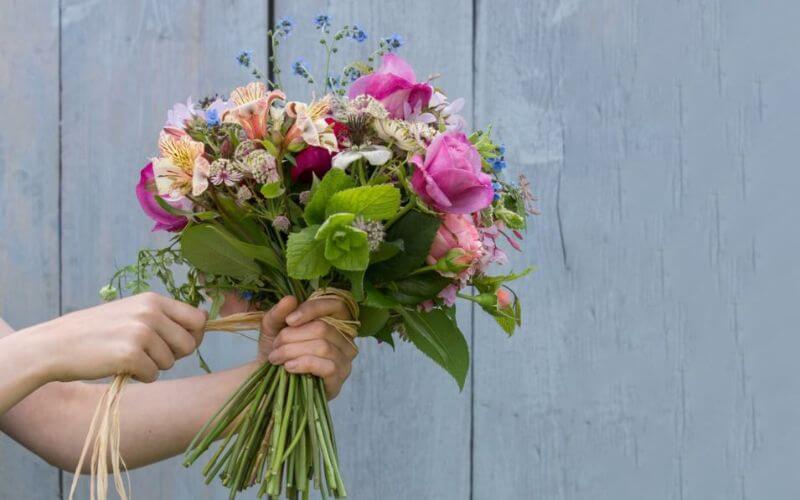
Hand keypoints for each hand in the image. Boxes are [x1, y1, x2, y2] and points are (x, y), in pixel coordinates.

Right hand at [24, 292, 206, 383]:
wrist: (56, 345)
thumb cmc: (97, 332)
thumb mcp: (132, 312)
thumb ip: (164, 316)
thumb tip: (204, 321)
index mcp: (153, 300)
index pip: (198, 319)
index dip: (193, 336)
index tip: (177, 344)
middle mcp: (150, 312)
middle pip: (189, 344)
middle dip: (174, 355)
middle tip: (148, 354)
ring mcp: (140, 333)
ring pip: (170, 362)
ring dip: (153, 366)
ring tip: (128, 357)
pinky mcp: (130, 355)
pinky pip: (153, 375)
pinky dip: (140, 377)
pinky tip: (121, 367)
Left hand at [257, 296, 356, 399]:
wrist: (270, 380)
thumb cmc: (278, 350)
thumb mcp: (273, 327)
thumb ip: (279, 313)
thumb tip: (290, 299)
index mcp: (334, 321)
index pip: (337, 305)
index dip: (313, 309)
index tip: (289, 320)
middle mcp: (345, 339)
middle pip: (323, 328)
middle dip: (292, 336)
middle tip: (275, 346)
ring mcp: (344, 361)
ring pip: (323, 347)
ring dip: (293, 351)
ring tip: (276, 357)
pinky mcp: (338, 381)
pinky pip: (327, 367)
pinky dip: (304, 364)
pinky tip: (289, 367)